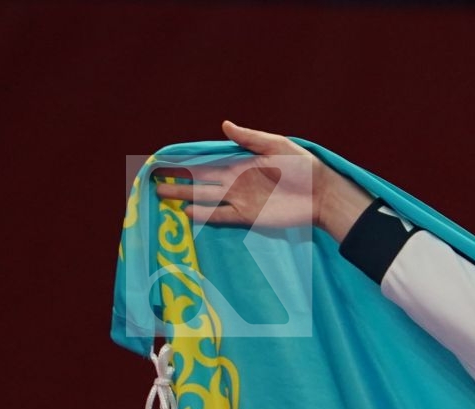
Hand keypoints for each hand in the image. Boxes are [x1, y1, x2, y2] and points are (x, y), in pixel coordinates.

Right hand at [151, 121, 373, 240]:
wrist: (322, 194)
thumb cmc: (304, 167)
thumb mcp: (277, 145)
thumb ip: (250, 138)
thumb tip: (224, 125)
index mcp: (239, 162)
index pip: (205, 161)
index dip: (184, 160)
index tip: (162, 159)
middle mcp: (235, 181)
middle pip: (199, 180)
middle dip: (177, 179)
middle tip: (152, 180)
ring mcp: (240, 200)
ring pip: (205, 198)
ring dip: (184, 196)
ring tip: (161, 195)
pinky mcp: (249, 217)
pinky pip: (222, 215)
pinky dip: (204, 214)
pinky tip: (187, 213)